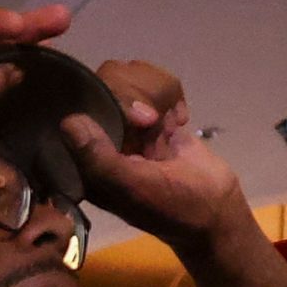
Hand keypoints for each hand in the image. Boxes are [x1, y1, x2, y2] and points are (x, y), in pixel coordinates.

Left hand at [62, 63, 252, 256]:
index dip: (109, 99)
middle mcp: (101, 136)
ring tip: (170, 126)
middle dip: (138, 96)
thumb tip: (68, 122)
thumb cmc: (172, 205)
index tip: (138, 120)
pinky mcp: (153, 115)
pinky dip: (172, 97)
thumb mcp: (133, 187)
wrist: (218, 209)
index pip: (80, 106)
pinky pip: (154, 82)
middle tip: (155, 122)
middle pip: (107, 81)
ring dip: (157, 96)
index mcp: (84, 157)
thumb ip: (99, 158)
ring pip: (132, 77)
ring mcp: (126, 123)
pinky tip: (179, 120)